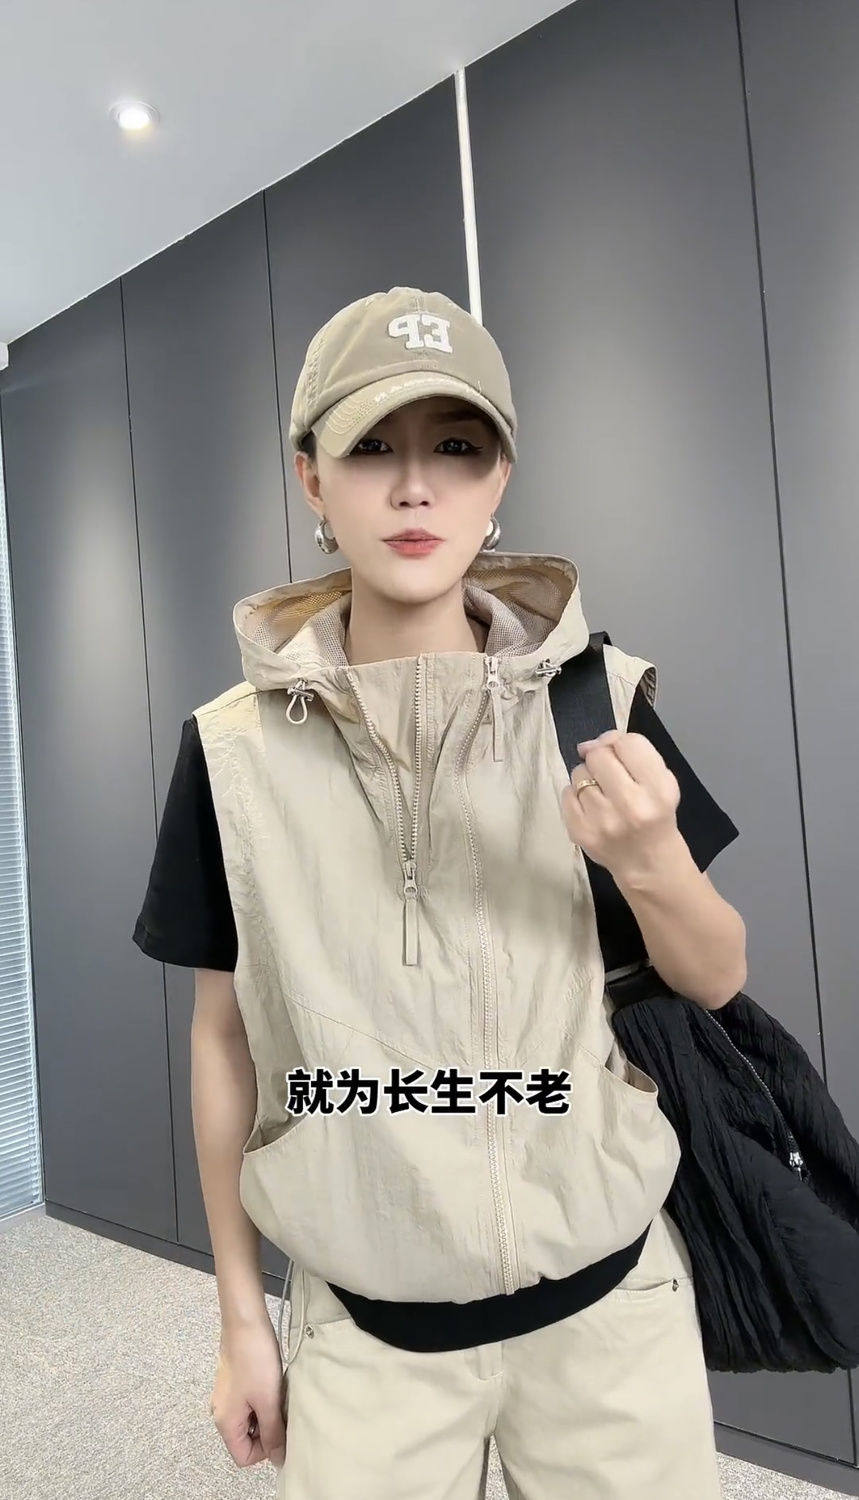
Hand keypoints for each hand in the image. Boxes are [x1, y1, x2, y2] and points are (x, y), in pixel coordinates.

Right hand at [209, 1317, 286, 1470]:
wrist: (245, 1320)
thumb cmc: (255, 1361)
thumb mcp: (267, 1400)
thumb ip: (273, 1433)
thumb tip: (279, 1461)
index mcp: (225, 1422)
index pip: (243, 1457)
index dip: (264, 1451)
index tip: (280, 1430)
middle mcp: (221, 1413)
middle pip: (246, 1439)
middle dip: (267, 1430)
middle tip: (281, 1410)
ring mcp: (227, 1397)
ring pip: (250, 1421)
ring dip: (266, 1413)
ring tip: (278, 1394)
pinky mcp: (234, 1382)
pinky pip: (249, 1404)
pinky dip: (262, 1400)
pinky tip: (272, 1383)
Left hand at [559, 728, 680, 879]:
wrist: (647, 863)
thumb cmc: (656, 815)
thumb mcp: (662, 781)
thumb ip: (634, 752)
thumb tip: (591, 743)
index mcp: (658, 789)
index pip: (628, 743)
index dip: (620, 743)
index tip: (621, 755)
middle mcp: (631, 805)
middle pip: (599, 755)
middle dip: (602, 758)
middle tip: (610, 775)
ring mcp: (602, 820)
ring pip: (579, 772)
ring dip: (588, 777)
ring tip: (603, 793)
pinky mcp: (580, 832)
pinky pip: (566, 793)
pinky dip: (576, 795)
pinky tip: (591, 807)